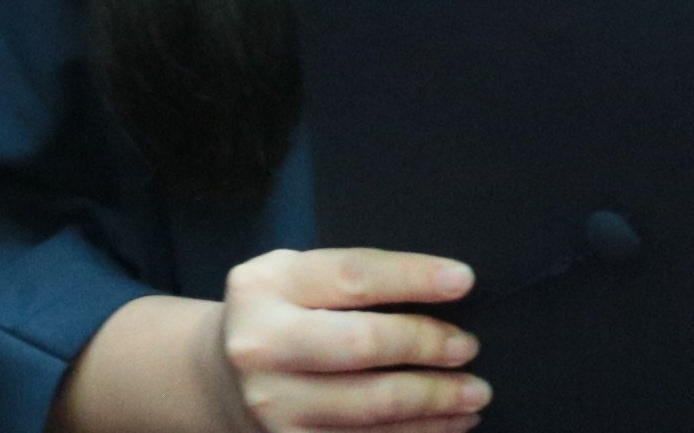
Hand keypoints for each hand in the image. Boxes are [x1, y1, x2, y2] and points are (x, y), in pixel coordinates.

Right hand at [213, 249, 481, 429]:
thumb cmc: (278, 317)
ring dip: (435, 401)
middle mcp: (261, 347)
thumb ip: (349, 279)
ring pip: (372, 407)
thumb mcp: (294, 278)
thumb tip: (442, 289)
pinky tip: (447, 423)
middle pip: (362, 344)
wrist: (219, 379)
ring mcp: (273, 407)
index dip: (413, 277)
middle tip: (468, 347)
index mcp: (264, 287)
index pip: (351, 277)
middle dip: (426, 345)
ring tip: (474, 393)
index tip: (463, 280)